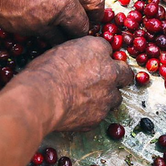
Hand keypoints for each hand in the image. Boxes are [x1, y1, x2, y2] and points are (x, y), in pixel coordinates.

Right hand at [13, 36, 132, 131]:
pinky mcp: (100, 116)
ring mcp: (107, 95)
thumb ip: (75, 52)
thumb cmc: (44, 72)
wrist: (41, 98)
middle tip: (105, 80)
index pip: (107, 49)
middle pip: (124, 72)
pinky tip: (79, 111)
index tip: (93, 62)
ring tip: (89, 99)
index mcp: (97, 49)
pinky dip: (93, 113)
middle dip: (117, 76)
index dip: (100, 57)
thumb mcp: (58, 50)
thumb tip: (74, 58)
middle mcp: (109, 71)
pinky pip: (101, 114)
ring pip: (116, 96)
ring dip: (107, 97)